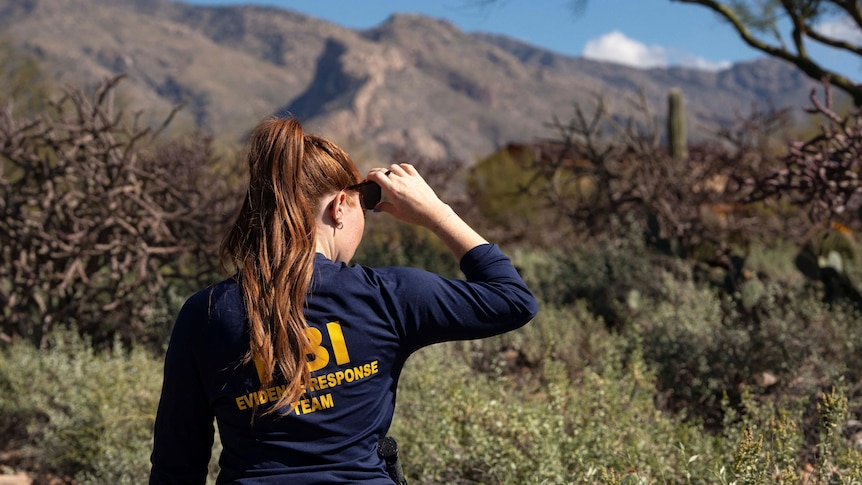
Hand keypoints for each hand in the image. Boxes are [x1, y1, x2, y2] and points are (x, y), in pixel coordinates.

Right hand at [367, 163, 487, 258]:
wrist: (432, 212)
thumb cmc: (414, 215)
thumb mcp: (397, 213)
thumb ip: (385, 207)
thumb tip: (376, 207)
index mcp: (392, 190)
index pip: (377, 175)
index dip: (370, 175)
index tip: (368, 179)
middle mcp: (400, 181)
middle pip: (383, 170)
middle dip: (376, 172)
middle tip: (374, 178)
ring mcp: (409, 178)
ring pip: (394, 167)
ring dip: (388, 170)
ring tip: (387, 177)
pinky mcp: (417, 178)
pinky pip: (407, 167)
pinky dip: (401, 167)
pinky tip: (399, 172)